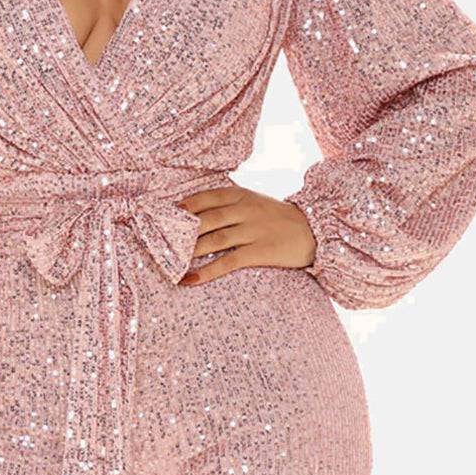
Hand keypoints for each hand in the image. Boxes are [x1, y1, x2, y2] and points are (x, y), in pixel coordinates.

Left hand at [176, 182, 316, 285]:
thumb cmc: (279, 218)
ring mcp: (253, 231)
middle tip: (159, 243)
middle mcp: (245, 210)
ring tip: (168, 263)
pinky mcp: (260, 251)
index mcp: (241, 195)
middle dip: (180, 232)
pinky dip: (206, 271)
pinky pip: (228, 262)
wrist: (316, 231)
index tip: (164, 215)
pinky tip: (190, 279)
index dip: (183, 207)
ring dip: (188, 252)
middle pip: (205, 219)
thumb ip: (229, 206)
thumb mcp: (255, 202)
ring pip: (213, 240)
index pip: (206, 198)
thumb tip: (194, 216)